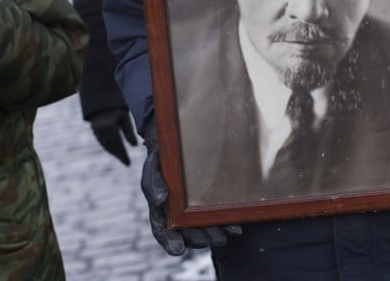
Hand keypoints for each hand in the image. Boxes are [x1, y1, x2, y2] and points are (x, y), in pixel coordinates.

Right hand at [89, 109, 137, 165]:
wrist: (101, 102)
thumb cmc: (117, 109)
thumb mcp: (125, 118)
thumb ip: (129, 131)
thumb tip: (134, 145)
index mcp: (111, 128)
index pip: (118, 145)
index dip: (123, 155)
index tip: (128, 163)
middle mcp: (103, 132)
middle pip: (112, 148)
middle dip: (120, 156)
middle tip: (127, 163)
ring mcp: (97, 133)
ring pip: (107, 146)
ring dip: (114, 153)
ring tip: (123, 158)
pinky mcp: (95, 133)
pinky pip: (103, 143)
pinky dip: (109, 148)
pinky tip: (116, 151)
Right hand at [140, 121, 240, 254]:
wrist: (179, 138)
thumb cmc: (162, 156)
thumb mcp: (153, 166)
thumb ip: (153, 183)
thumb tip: (161, 200)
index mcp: (161, 210)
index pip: (163, 231)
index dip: (170, 242)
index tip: (178, 251)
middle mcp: (178, 213)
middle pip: (188, 233)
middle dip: (201, 239)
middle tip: (216, 239)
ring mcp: (194, 208)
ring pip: (204, 226)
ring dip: (216, 233)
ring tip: (226, 236)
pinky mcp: (210, 200)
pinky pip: (217, 213)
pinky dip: (226, 221)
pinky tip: (236, 224)